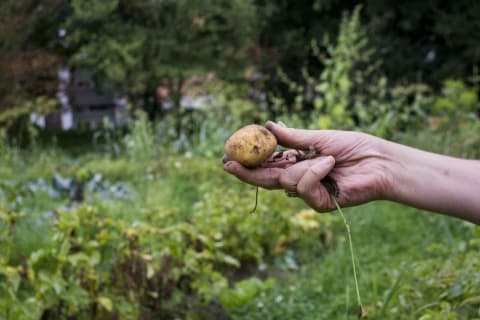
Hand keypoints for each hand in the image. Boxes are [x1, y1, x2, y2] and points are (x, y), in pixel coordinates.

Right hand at [223, 121, 391, 211]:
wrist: (380, 161)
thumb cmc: (354, 147)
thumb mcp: (318, 138)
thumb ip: (292, 137)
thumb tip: (268, 125)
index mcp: (297, 164)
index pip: (267, 166)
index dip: (248, 163)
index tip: (228, 157)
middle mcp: (299, 179)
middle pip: (266, 180)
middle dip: (247, 173)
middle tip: (227, 165)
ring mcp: (309, 193)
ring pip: (286, 182)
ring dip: (304, 166)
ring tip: (327, 158)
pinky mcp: (320, 203)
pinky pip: (304, 187)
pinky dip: (315, 172)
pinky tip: (329, 164)